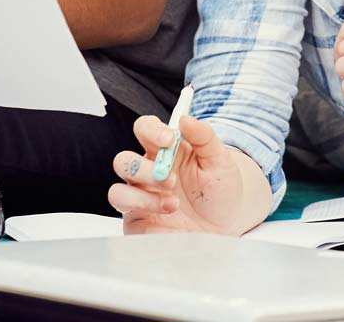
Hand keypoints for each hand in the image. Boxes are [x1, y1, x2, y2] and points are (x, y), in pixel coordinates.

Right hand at [110, 115, 252, 234]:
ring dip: (142, 197)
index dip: (151, 130)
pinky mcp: (138, 221)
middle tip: (171, 180)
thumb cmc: (219, 189)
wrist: (226, 224)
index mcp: (164, 151)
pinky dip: (144, 212)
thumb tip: (185, 119)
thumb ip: (204, 137)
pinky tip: (168, 214)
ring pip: (117, 192)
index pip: (145, 129)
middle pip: (123, 161)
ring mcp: (140, 197)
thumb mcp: (220, 160)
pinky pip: (126, 217)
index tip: (169, 140)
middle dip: (143, 170)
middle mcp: (147, 172)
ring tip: (173, 203)